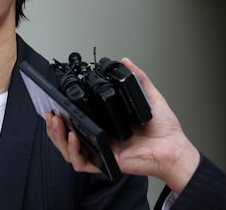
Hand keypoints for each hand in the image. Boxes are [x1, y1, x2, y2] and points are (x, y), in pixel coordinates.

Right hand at [45, 57, 200, 193]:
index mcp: (104, 126)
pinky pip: (82, 163)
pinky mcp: (106, 163)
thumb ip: (138, 78)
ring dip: (58, 137)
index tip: (53, 103)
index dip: (61, 115)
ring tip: (57, 122)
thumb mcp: (149, 98)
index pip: (76, 122)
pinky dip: (75, 152)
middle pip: (66, 137)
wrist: (175, 149)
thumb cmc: (164, 131)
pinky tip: (75, 138)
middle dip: (53, 126)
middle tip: (50, 113)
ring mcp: (101, 152)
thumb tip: (126, 61)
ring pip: (68, 151)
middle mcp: (100, 140)